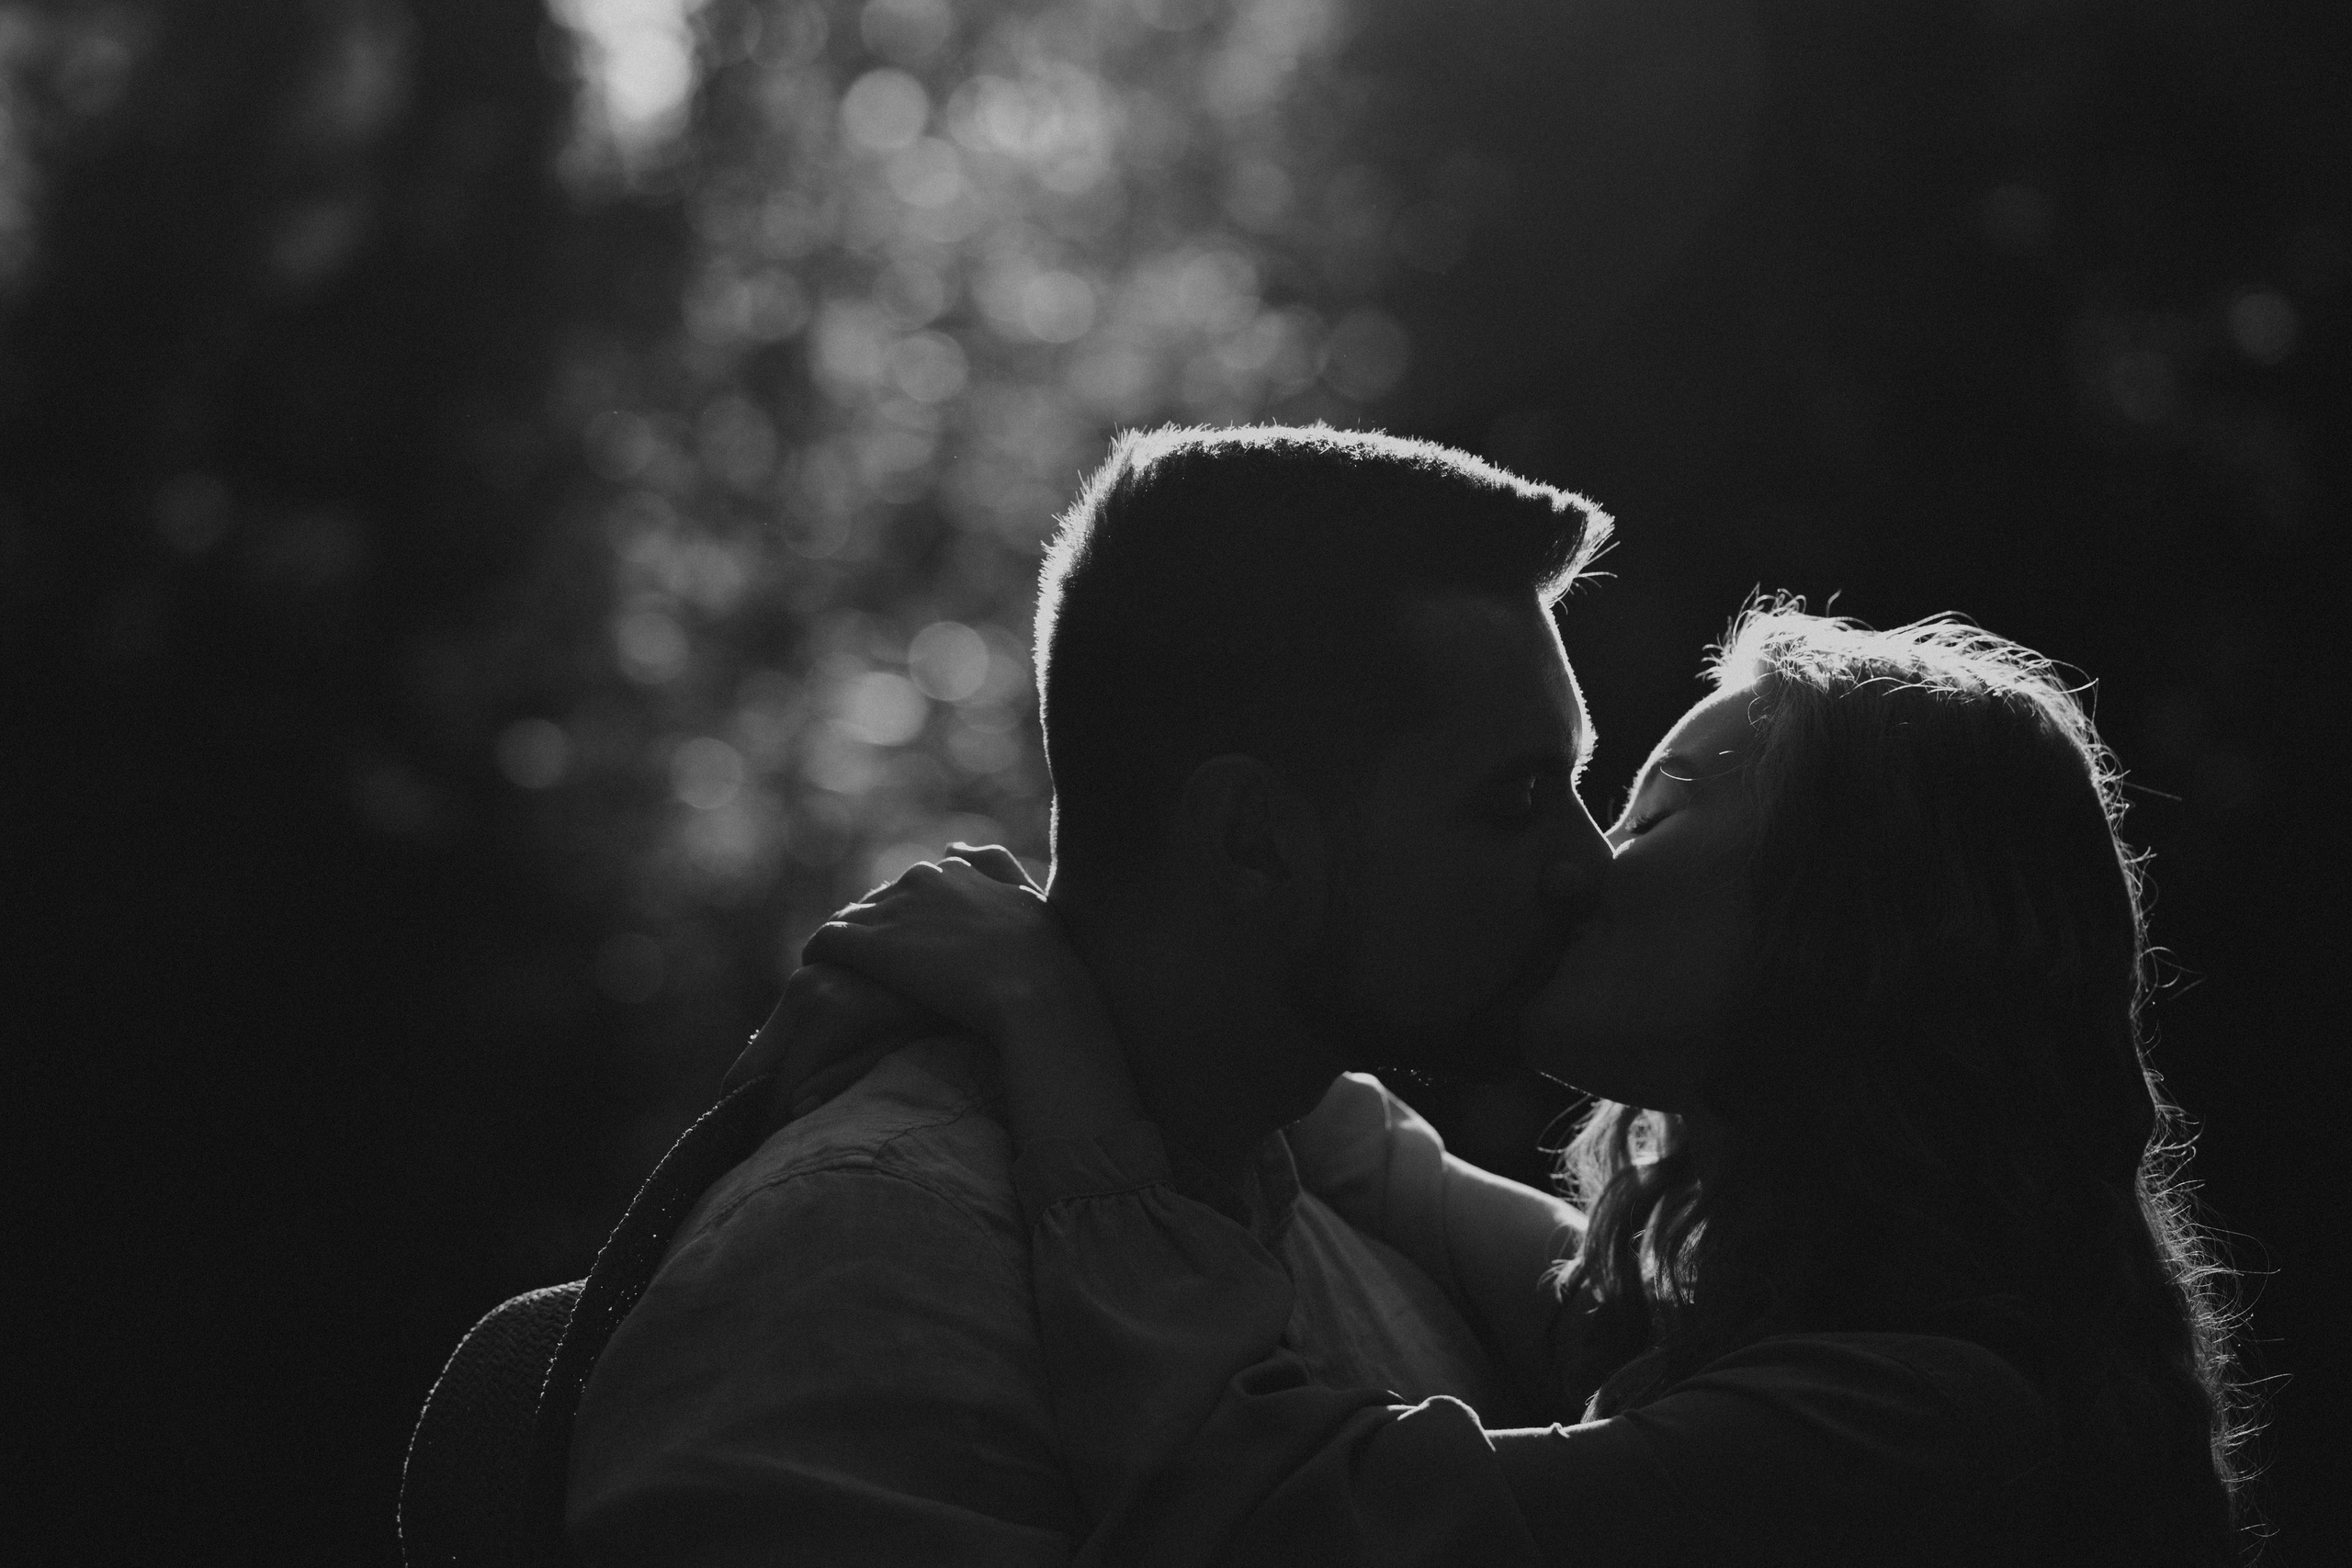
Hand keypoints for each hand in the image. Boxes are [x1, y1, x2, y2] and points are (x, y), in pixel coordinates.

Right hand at [722, 962, 944, 1126]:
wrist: (946, 954)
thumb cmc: (930, 1012)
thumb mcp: (895, 1051)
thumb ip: (843, 1080)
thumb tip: (794, 1108)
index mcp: (825, 1014)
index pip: (778, 1086)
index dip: (768, 1127)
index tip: (767, 1158)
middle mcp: (801, 992)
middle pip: (748, 1068)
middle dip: (745, 1110)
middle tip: (754, 1147)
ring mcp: (798, 982)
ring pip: (758, 1051)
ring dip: (760, 1088)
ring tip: (773, 1124)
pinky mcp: (802, 980)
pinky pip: (775, 1032)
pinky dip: (776, 1064)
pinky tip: (791, 1088)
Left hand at [803, 845, 1141, 1144]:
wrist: (1036, 994)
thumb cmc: (1044, 958)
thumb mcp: (1028, 900)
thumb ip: (995, 867)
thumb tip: (953, 847)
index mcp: (955, 870)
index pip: (910, 891)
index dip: (907, 925)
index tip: (912, 958)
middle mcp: (919, 879)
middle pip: (876, 904)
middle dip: (875, 934)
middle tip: (877, 976)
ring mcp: (893, 910)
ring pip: (848, 921)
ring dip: (846, 948)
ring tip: (844, 980)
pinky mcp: (869, 945)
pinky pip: (824, 942)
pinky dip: (818, 957)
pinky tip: (821, 979)